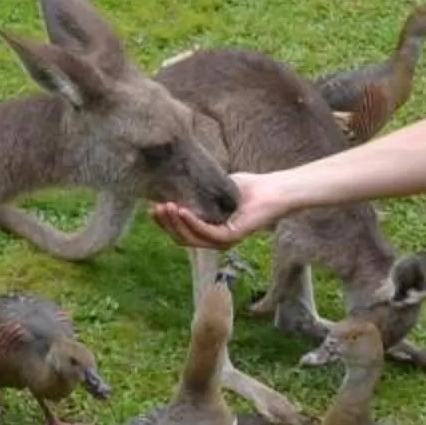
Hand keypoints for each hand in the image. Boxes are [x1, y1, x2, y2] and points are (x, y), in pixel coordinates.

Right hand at [152, 171, 282, 248]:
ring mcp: (224, 241)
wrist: (275, 189)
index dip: (164, 223)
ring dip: (175, 223)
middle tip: (153, 208)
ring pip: (191, 238)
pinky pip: (206, 232)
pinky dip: (191, 222)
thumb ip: (197, 191)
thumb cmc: (250, 187)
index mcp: (211, 231)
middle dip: (165, 224)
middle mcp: (216, 240)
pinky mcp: (232, 237)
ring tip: (164, 207)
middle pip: (182, 238)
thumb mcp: (216, 187)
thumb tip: (172, 183)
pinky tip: (180, 210)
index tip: (150, 209)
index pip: (181, 233)